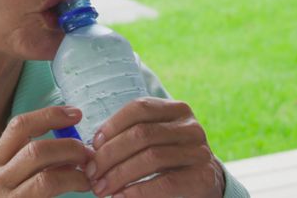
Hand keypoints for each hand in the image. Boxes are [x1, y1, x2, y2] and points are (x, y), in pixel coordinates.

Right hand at [0, 105, 95, 196]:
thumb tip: (71, 143)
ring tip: (89, 175)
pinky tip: (83, 187)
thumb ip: (28, 162)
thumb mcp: (7, 181)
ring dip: (76, 173)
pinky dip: (73, 187)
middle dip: (70, 147)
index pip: (19, 127)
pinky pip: (51, 195)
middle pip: (36, 151)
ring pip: (47, 179)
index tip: (76, 113)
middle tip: (89, 153)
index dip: (50, 115)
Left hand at [85, 97, 224, 197]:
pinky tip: (121, 197)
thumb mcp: (153, 141)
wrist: (204, 184)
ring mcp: (199, 151)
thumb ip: (129, 137)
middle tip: (91, 173)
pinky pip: (165, 182)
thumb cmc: (168, 161)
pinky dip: (138, 191)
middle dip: (110, 155)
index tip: (93, 145)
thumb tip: (91, 149)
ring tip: (101, 189)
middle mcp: (191, 127)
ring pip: (151, 158)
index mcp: (176, 110)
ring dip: (119, 175)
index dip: (112, 125)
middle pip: (142, 134)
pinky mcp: (203, 177)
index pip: (139, 108)